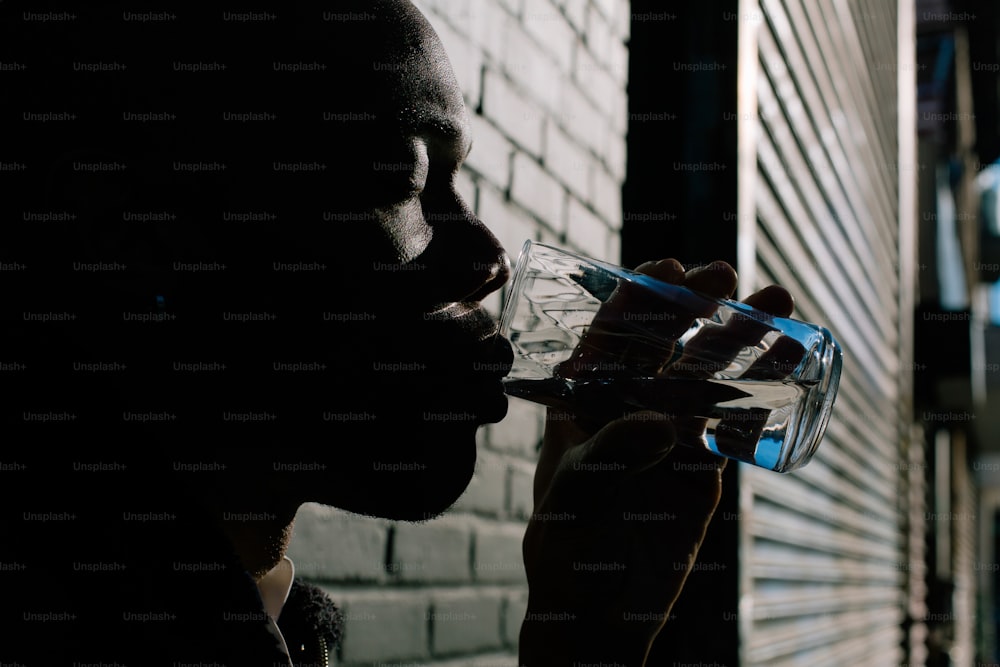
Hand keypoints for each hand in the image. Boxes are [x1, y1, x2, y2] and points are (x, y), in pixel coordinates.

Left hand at [519, 259, 793, 665]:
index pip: (609, 335)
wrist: (600, 609)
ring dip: (741, 338)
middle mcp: (628, 405)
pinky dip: (761, 391)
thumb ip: (606, 457)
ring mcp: (670, 431)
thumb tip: (658, 423)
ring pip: (709, 374)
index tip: (668, 268)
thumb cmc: (566, 545)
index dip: (638, 297)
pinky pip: (735, 419)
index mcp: (584, 399)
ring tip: (779, 304)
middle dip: (697, 304)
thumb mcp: (573, 495)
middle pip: (667, 342)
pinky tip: (788, 362)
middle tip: (726, 273)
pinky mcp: (703, 463)